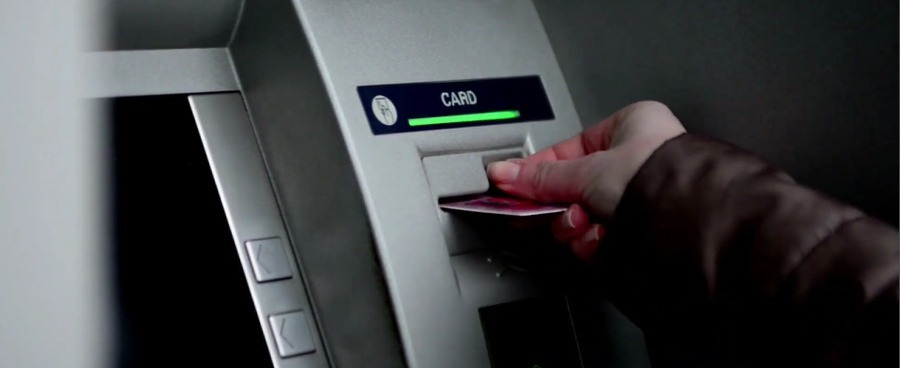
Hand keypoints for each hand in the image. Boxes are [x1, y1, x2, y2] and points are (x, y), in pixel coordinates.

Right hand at [487, 101, 685, 260]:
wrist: (688, 220)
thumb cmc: (657, 179)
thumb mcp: (585, 172)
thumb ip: (540, 177)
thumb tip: (505, 173)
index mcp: (628, 127)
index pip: (566, 150)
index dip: (538, 171)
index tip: (513, 186)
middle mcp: (636, 158)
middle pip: (574, 187)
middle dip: (565, 207)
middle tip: (559, 211)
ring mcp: (640, 194)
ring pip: (586, 215)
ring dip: (578, 227)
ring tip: (587, 225)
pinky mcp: (643, 227)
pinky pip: (602, 234)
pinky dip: (596, 242)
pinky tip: (601, 240)